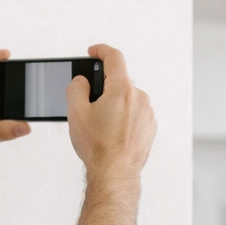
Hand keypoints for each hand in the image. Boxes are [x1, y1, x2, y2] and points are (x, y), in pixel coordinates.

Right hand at [67, 44, 155, 180]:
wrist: (115, 173)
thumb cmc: (98, 147)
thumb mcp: (76, 112)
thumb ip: (76, 88)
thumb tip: (82, 81)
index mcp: (122, 90)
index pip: (114, 57)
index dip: (101, 50)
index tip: (93, 52)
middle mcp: (139, 98)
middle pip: (119, 82)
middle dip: (103, 88)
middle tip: (88, 105)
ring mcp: (147, 113)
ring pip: (127, 99)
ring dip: (114, 104)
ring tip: (101, 126)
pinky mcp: (150, 127)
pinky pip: (135, 114)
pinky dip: (123, 117)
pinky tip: (112, 133)